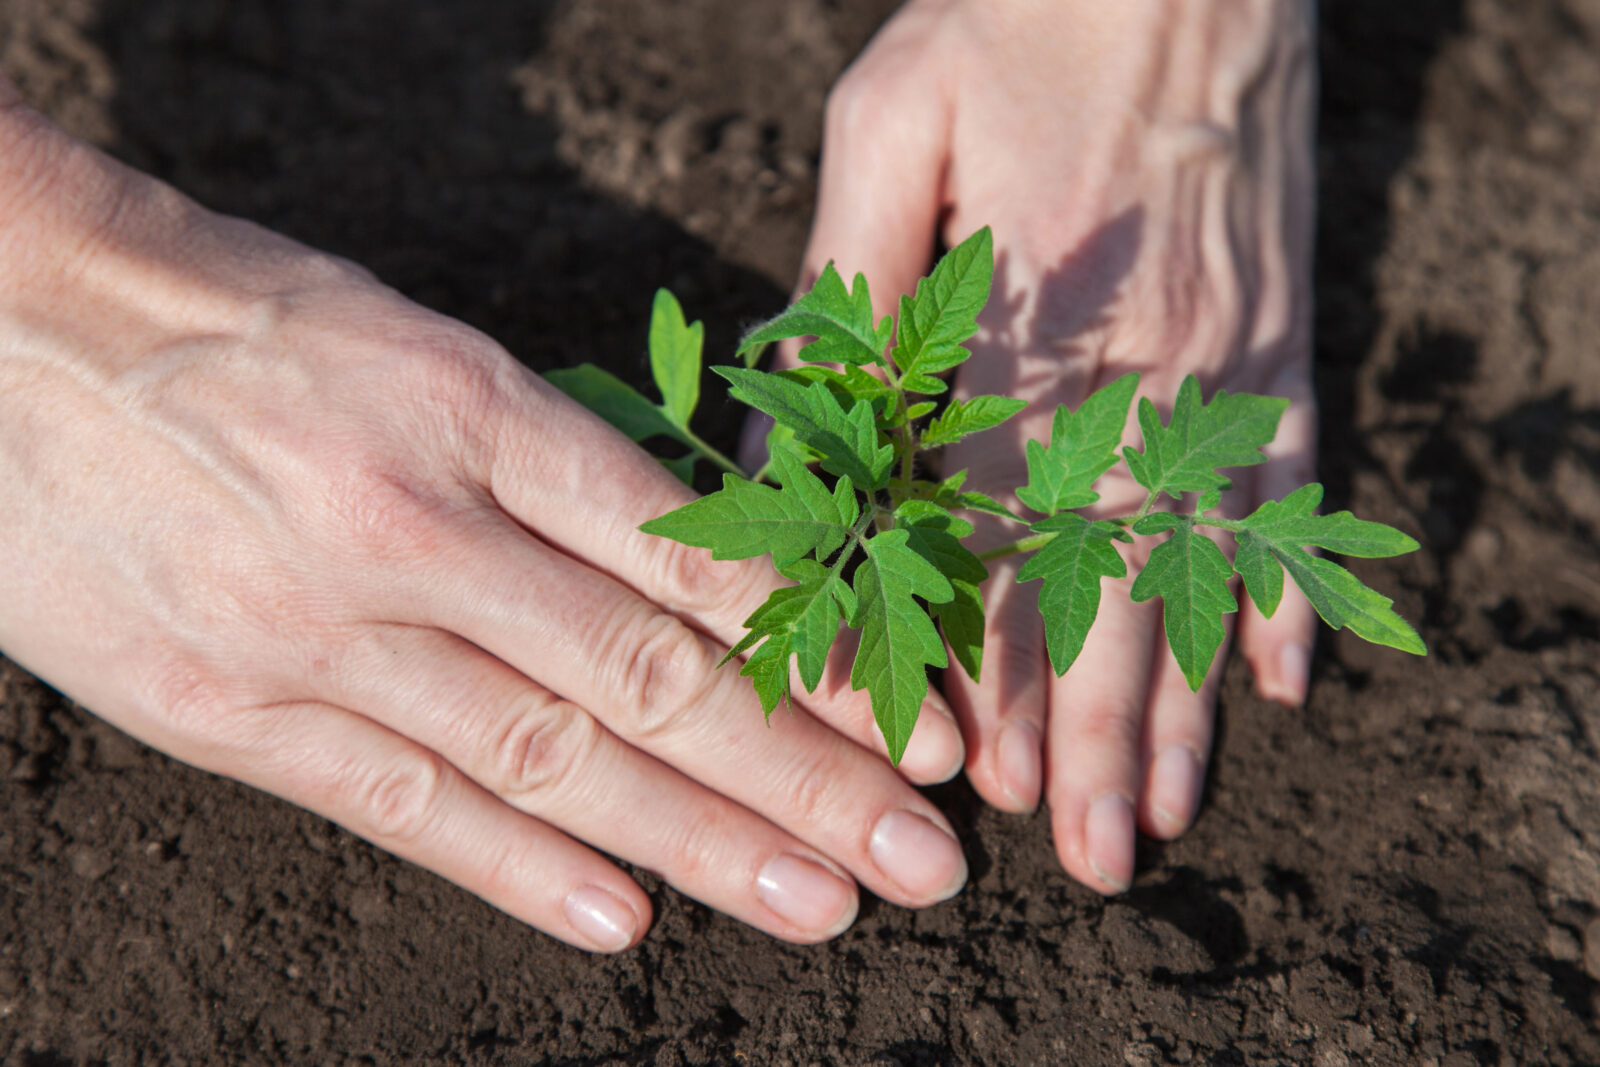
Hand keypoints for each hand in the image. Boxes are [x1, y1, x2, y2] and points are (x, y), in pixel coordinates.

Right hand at [0, 94, 969, 949]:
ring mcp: (314, 629)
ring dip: (697, 844)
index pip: (697, 560)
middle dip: (805, 781)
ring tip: (819, 904)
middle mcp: (413, 528)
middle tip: (923, 860)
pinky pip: (400, 805)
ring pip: (547, 760)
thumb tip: (707, 574)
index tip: (920, 731)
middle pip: (650, 678)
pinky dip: (521, 869)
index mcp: (479, 412)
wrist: (14, 323)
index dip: (825, 657)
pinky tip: (624, 921)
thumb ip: (554, 467)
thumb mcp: (426, 350)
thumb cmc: (249, 322)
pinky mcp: (223, 708)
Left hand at [778, 0, 1317, 891]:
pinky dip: (1287, 583)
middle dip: (1090, 731)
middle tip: (1082, 854)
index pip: (992, 535)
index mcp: (1032, 326)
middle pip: (1109, 583)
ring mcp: (1226, 361)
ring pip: (1202, 561)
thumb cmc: (1013, 21)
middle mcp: (1143, 370)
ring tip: (1165, 806)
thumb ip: (843, 298)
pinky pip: (1288, 483)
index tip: (968, 776)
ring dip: (1182, 696)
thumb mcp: (885, 135)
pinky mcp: (1276, 333)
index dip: (979, 662)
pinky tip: (1284, 676)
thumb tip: (785, 436)